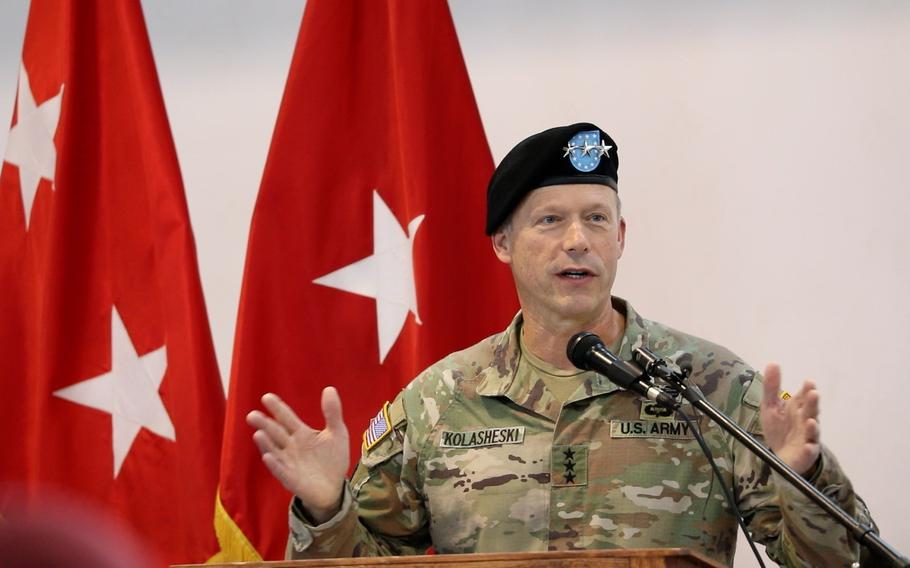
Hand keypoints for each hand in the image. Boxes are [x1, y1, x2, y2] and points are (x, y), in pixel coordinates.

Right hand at [246, 387, 349, 522]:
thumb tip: (329, 388)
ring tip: (258, 433)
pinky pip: (281, 470)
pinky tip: (268, 456)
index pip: (286, 418)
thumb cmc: (332, 459)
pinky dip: (275, 464)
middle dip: (264, 424)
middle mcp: (291, 446)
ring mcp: (289, 462)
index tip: (267, 397)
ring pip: (274, 450)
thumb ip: (332, 413)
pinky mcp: (291, 479)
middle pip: (275, 432)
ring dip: (266, 443)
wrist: (335, 487)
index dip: (277, 408)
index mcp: (301, 434)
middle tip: (252, 415)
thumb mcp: (337, 433)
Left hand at [760, 363, 820, 475]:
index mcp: (798, 409)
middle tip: (814, 394)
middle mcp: (805, 421)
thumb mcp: (771, 406)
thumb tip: (773, 363)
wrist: (782, 454)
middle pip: (810, 412)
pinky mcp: (805, 453)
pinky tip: (808, 446)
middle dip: (812, 403)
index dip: (807, 390)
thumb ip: (772, 387)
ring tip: (812, 421)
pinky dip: (809, 449)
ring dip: (813, 427)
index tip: (809, 382)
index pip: (804, 397)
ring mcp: (807, 437)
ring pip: (812, 431)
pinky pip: (809, 452)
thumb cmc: (779, 427)